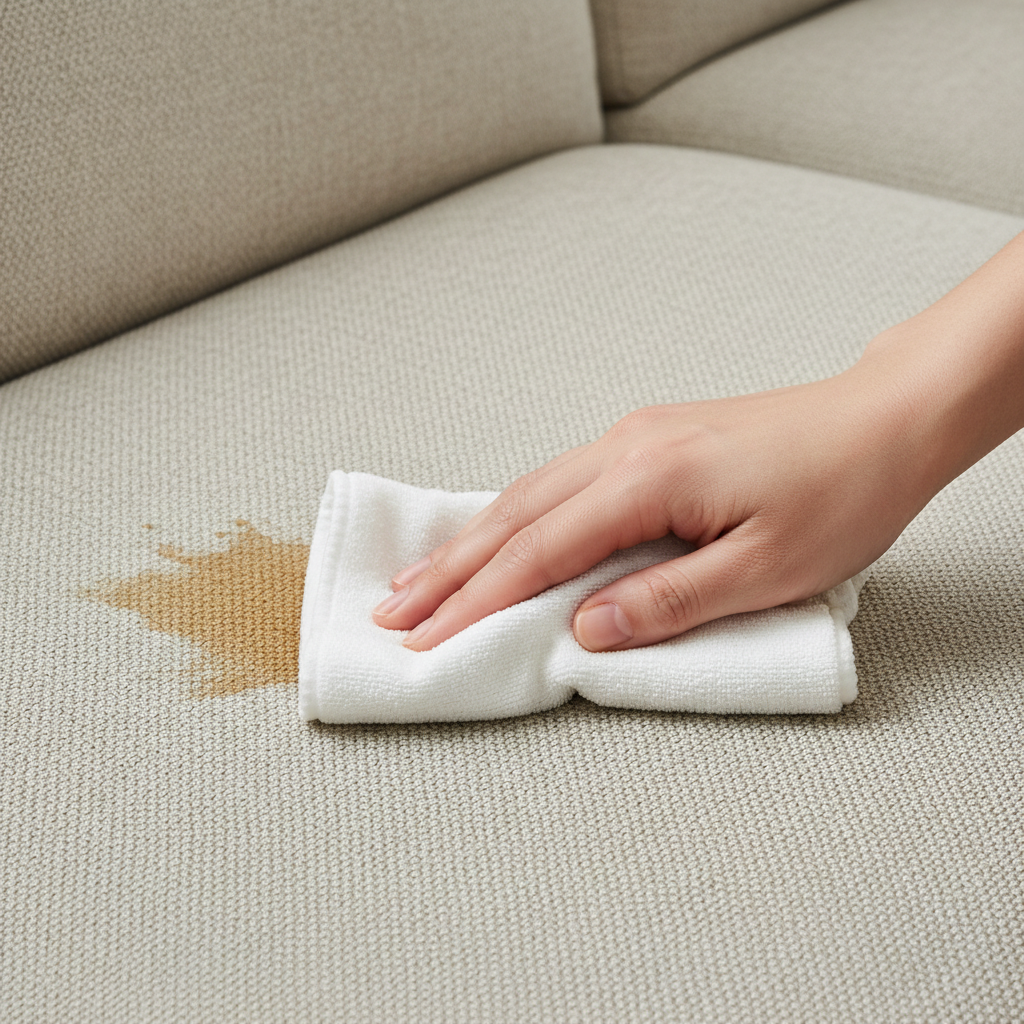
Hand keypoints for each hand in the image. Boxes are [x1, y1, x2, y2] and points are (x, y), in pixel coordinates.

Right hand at [373, 356, 944, 651]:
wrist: (884, 419)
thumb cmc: (841, 492)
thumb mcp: (765, 568)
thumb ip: (668, 602)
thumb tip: (583, 631)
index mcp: (648, 479)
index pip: (539, 553)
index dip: (476, 601)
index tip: (425, 637)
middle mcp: (625, 448)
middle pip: (514, 516)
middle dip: (449, 570)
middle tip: (393, 612)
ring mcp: (633, 437)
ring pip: (529, 492)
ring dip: (473, 540)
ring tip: (424, 577)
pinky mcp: (647, 440)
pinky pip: (559, 481)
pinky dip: (514, 516)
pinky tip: (497, 534)